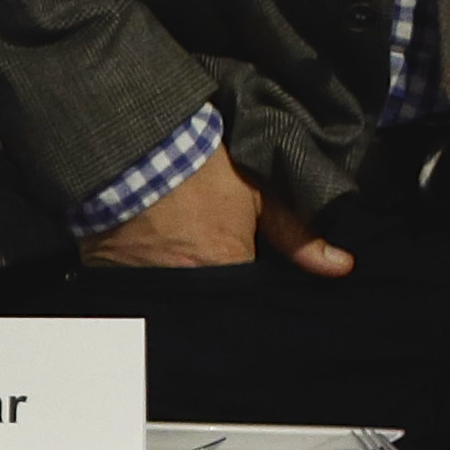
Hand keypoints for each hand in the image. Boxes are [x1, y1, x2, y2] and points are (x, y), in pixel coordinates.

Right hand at [74, 146, 352, 276]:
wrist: (136, 143)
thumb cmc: (203, 166)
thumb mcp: (260, 193)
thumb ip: (298, 235)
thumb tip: (341, 266)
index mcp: (223, 266)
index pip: (248, 300)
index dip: (253, 297)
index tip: (255, 286)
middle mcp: (182, 284)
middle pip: (209, 306)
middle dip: (219, 300)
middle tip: (219, 276)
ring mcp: (142, 280)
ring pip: (170, 301)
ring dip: (181, 290)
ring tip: (185, 270)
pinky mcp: (109, 272)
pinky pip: (134, 290)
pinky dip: (145, 283)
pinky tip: (152, 268)